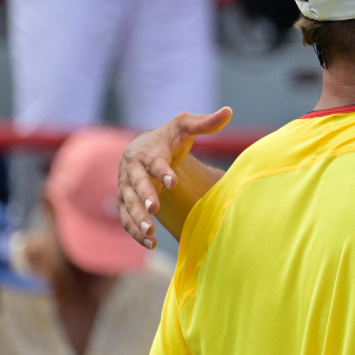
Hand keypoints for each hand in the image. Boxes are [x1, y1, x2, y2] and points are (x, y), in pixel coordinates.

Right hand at [117, 107, 231, 248]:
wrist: (143, 148)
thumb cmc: (169, 138)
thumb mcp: (185, 127)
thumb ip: (204, 123)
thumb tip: (228, 111)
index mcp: (147, 150)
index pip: (154, 161)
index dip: (162, 170)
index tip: (173, 181)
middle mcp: (132, 169)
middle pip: (136, 183)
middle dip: (144, 196)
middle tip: (154, 208)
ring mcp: (126, 187)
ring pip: (128, 204)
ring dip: (137, 218)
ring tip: (149, 232)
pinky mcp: (126, 202)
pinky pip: (127, 219)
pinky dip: (135, 232)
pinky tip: (150, 244)